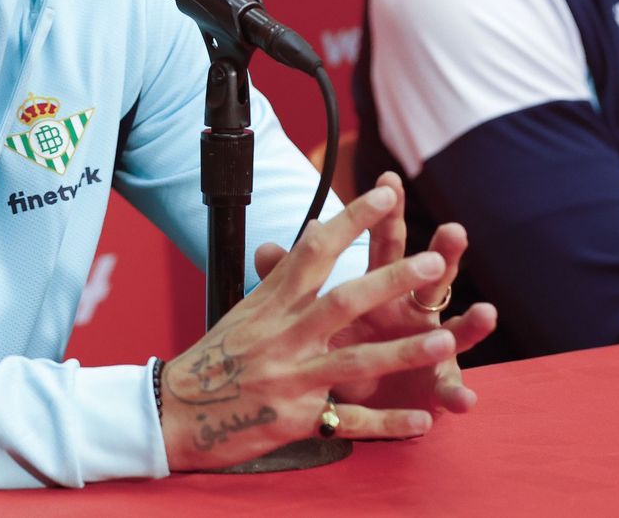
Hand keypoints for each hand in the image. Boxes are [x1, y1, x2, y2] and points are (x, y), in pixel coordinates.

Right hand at [159, 182, 492, 471]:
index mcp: (272, 303)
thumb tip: (315, 229)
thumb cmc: (214, 356)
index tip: (388, 194)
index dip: (353, 220)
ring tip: (446, 341)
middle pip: (344, 301)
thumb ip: (285, 276)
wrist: (172, 412)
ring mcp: (291, 378)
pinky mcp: (295, 420)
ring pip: (355, 361)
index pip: (315, 250)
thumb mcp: (246, 309)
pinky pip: (348, 421)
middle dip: (392, 281)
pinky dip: (387, 423)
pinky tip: (423, 422)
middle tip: (434, 263)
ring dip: (403, 352)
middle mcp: (284, 335)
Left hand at [255, 171, 496, 420]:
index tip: (388, 180)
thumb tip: (263, 249)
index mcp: (383, 289)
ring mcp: (431, 346)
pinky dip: (458, 394)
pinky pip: (449, 390)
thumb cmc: (346, 348)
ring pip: (455, 330)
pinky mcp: (435, 385)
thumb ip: (295, 283)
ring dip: (471, 323)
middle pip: (430, 276)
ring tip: (487, 313)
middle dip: (443, 254)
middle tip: (454, 231)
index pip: (385, 245)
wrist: (364, 402)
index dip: (385, 215)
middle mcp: (413, 311)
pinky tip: (466, 398)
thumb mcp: (320, 315)